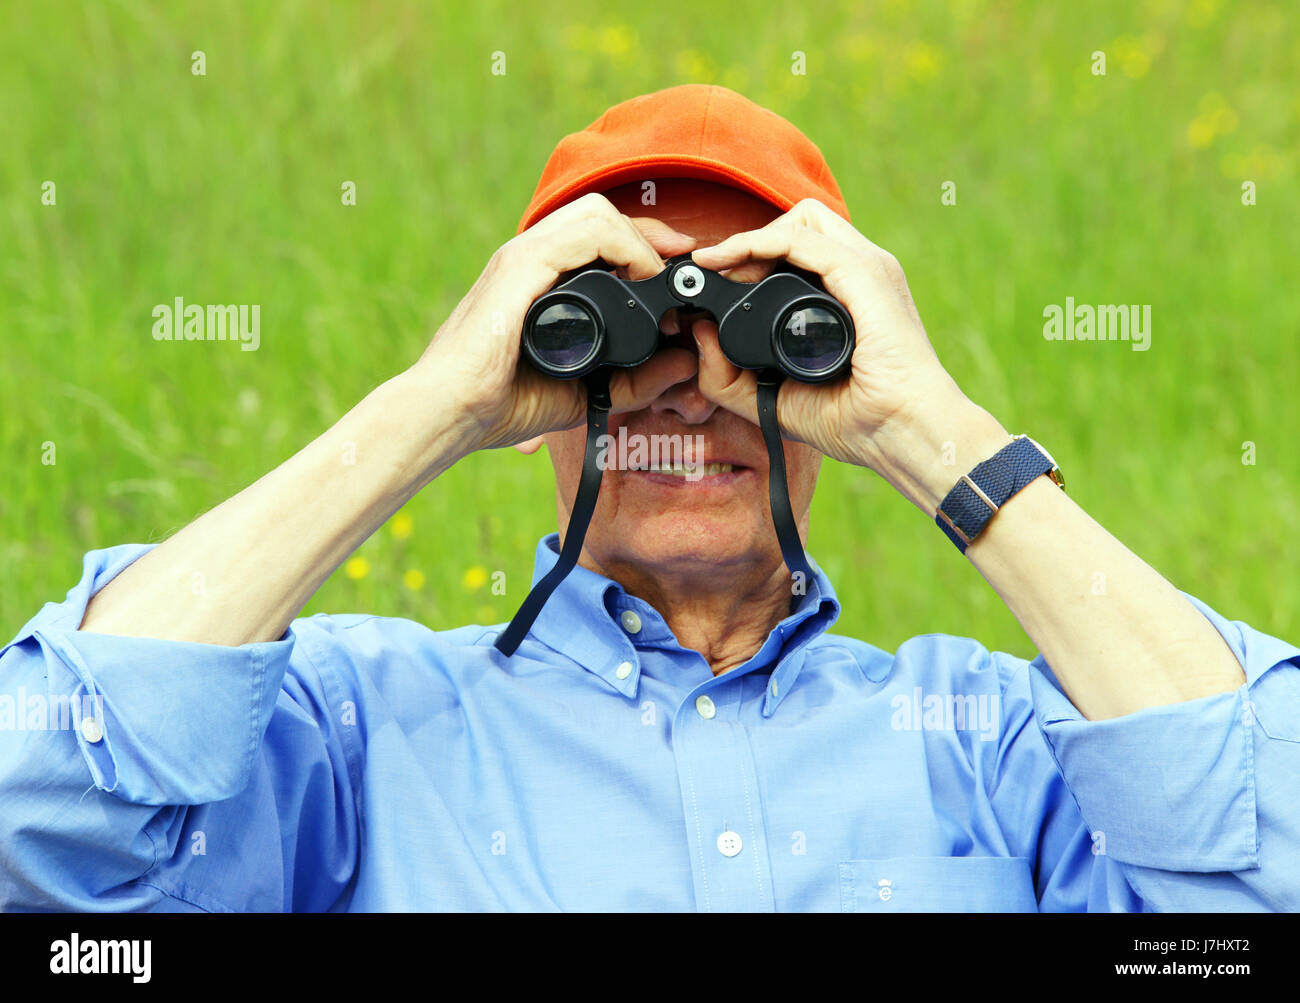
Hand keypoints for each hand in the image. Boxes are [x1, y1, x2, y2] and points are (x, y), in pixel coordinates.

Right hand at [412, 193, 699, 453]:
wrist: (450, 413)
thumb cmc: (501, 404)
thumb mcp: (587, 391)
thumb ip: (637, 382)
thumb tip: (688, 365)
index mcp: (539, 279)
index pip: (599, 235)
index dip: (645, 245)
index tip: (678, 272)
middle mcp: (530, 258)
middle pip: (602, 213)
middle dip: (650, 232)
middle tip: (680, 264)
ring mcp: (523, 257)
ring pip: (596, 212)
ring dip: (640, 238)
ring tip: (660, 279)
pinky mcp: (519, 266)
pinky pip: (585, 232)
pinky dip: (625, 247)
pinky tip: (642, 278)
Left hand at [689, 198, 1006, 511]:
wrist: (902, 432)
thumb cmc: (856, 421)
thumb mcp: (774, 399)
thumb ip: (729, 377)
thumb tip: (698, 336)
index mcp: (848, 295)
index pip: (797, 251)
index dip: (751, 256)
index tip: (711, 280)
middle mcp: (859, 274)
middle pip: (799, 226)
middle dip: (750, 242)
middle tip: (715, 276)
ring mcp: (866, 268)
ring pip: (801, 220)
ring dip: (751, 237)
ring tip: (719, 267)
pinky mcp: (865, 273)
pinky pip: (805, 239)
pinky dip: (760, 242)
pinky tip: (731, 260)